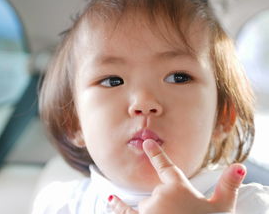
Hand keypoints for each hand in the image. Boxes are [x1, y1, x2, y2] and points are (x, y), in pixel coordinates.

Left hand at [108, 139, 245, 213]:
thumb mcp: (223, 208)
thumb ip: (228, 186)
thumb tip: (239, 166)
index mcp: (178, 187)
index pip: (166, 167)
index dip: (157, 154)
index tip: (147, 143)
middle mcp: (159, 196)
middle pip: (159, 193)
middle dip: (169, 204)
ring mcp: (148, 210)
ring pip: (146, 205)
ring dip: (154, 211)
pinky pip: (125, 212)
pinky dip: (117, 206)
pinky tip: (110, 199)